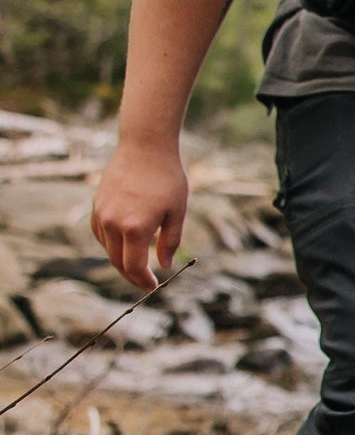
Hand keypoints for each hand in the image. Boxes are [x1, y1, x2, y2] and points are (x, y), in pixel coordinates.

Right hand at [91, 143, 189, 289]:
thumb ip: (169, 242)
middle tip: (145, 283)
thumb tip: (163, 265)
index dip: (143, 281)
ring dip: (121, 260)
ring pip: (108, 248)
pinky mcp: (96, 205)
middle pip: (117, 261)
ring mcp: (101, 214)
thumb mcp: (177, 213)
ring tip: (138, 266)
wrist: (144, 147)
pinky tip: (125, 246)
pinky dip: (112, 245)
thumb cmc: (167, 179)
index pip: (134, 266)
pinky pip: (101, 234)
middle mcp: (113, 223)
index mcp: (135, 228)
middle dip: (132, 276)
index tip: (153, 287)